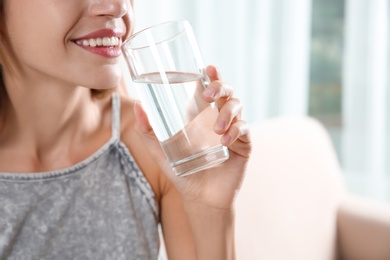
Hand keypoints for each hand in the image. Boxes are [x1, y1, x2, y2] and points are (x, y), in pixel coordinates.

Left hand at [134, 65, 251, 209]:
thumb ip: (147, 130)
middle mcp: (217, 117)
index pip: (208, 88)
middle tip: (208, 96)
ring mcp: (232, 129)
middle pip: (226, 91)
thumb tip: (138, 105)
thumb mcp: (159, 150)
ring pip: (237, 106)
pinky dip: (236, 131)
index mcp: (200, 115)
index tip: (207, 67)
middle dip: (221, 87)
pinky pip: (244, 129)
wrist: (199, 197)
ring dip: (227, 112)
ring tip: (215, 128)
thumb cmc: (181, 170)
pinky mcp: (243, 144)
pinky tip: (225, 140)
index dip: (211, 75)